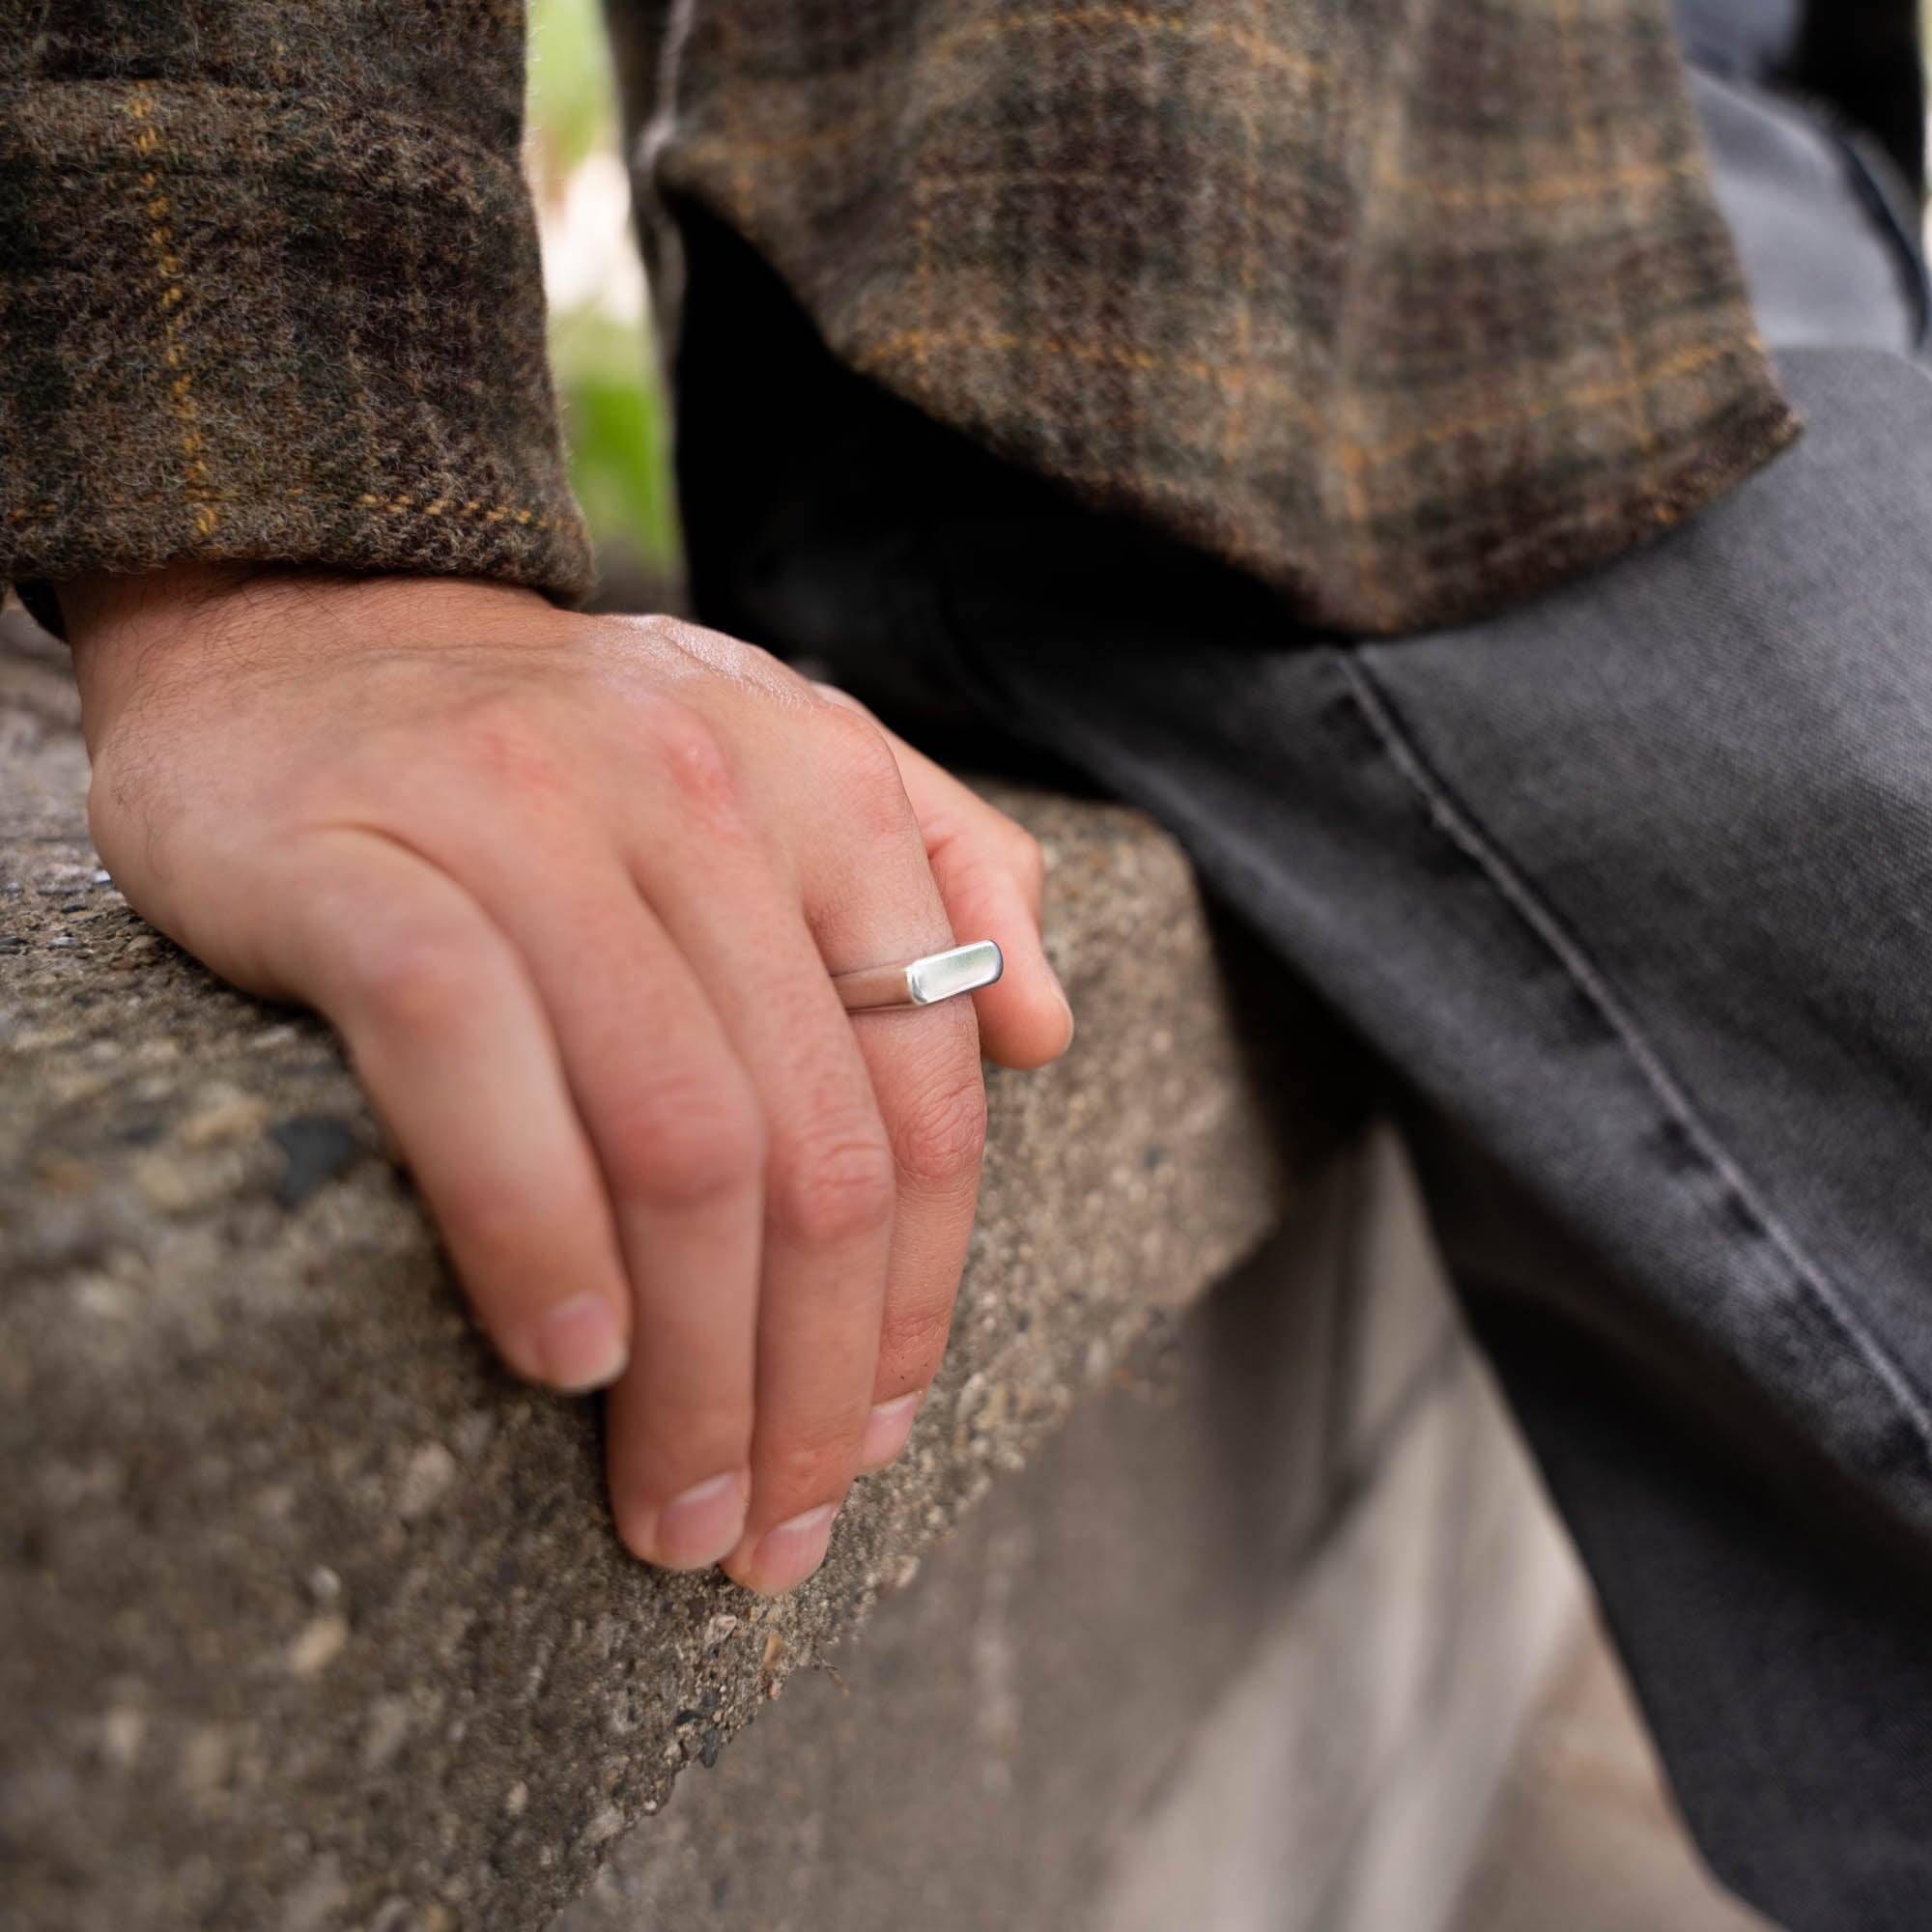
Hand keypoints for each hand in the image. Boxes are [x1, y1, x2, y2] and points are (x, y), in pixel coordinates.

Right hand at [64, 565, 1073, 1590]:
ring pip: (673, 1139)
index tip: (881, 1437)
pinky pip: (474, 1070)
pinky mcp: (361, 861)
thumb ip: (941, 869)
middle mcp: (699, 791)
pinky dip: (535, 1237)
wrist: (300, 626)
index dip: (920, 1299)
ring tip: (679, 1506)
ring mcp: (527, 818)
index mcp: (825, 784)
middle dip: (813, 1381)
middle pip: (814, 1150)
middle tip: (775, 1528)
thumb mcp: (785, 760)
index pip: (925, 1092)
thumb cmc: (561, 749)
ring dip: (694, 1370)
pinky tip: (567, 1360)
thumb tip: (1048, 1035)